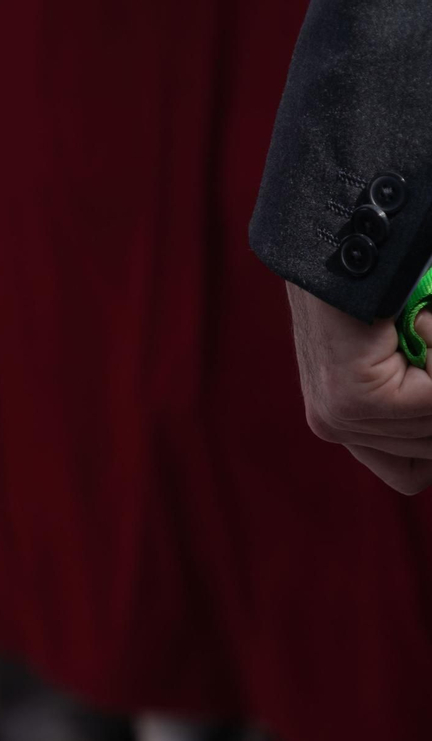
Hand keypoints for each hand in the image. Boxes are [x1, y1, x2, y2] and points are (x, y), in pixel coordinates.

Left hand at [288, 282, 431, 492]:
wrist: (343, 246)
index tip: (427, 382)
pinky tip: (416, 319)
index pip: (411, 474)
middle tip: (423, 333)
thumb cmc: (384, 291)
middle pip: (431, 449)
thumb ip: (419, 403)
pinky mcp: (355, 400)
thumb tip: (430, 432)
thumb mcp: (406, 359)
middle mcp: (337, 430)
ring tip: (419, 323)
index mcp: (348, 426)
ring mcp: (341, 419)